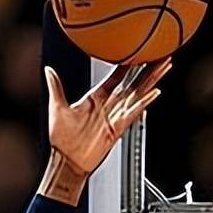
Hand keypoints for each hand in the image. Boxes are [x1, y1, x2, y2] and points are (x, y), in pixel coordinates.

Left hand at [39, 59, 171, 203]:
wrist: (67, 161)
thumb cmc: (61, 139)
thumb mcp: (57, 108)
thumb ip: (56, 87)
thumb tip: (48, 70)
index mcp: (96, 98)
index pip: (115, 77)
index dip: (126, 64)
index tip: (136, 51)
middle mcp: (108, 105)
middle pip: (133, 83)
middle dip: (147, 69)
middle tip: (160, 54)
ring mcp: (115, 116)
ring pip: (138, 94)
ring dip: (151, 80)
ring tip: (164, 66)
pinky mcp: (118, 128)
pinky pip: (134, 112)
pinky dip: (144, 102)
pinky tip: (155, 92)